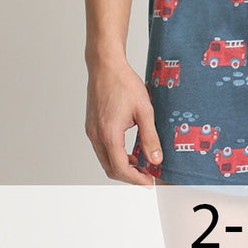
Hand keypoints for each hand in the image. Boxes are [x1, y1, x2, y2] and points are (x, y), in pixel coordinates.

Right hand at [85, 59, 161, 186]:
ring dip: (122, 166)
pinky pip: (102, 149)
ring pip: (105, 160)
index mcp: (109, 134)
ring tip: (141, 162)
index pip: (121, 169)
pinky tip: (130, 149)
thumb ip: (150, 137)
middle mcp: (96, 136)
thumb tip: (156, 159)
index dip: (136, 179)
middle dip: (129, 176)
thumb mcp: (144, 110)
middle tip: (147, 175)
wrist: (106, 66)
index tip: (149, 182)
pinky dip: (115, 155)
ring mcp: (92, 132)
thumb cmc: (124, 83)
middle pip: (111, 168)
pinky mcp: (91, 126)